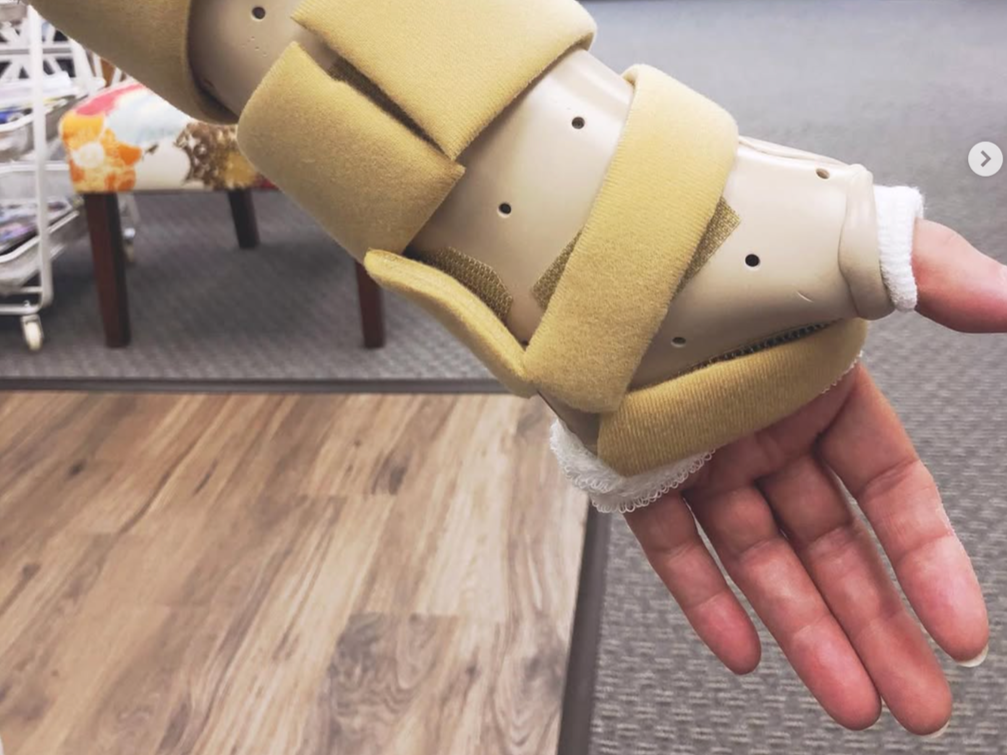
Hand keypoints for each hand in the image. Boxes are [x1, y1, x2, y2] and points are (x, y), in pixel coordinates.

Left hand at [626, 220, 1003, 735]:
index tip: (960, 630)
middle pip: (835, 545)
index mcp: (819, 388)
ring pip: (764, 559)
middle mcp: (765, 429)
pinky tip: (746, 650)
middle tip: (918, 700)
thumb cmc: (711, 238)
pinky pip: (676, 549)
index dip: (928, 560)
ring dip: (808, 631)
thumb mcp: (831, 248)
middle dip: (879, 624)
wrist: (595, 240)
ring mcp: (702, 455)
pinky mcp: (637, 472)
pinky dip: (707, 599)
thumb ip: (926, 274)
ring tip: (852, 700)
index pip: (890, 490)